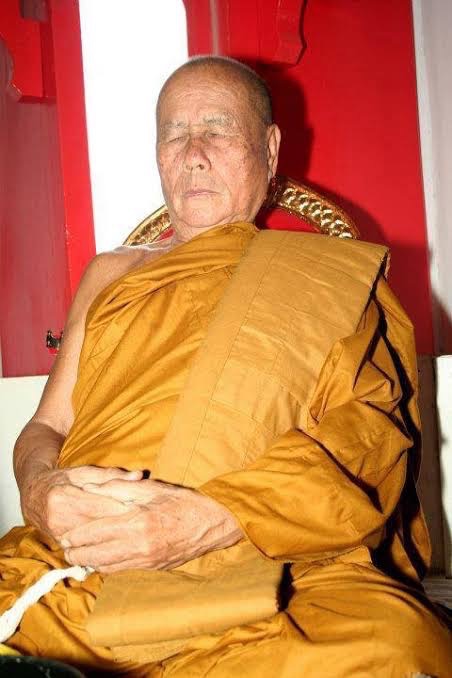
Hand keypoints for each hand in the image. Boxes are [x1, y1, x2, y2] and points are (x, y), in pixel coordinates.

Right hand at [22, 465, 142, 539]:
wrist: (34, 496)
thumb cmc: (62, 480)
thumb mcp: (84, 472)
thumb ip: (112, 475)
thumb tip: (139, 475)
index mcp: (63, 497)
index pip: (100, 506)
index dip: (123, 508)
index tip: (144, 508)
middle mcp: (58, 519)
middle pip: (98, 525)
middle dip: (122, 523)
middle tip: (145, 522)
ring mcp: (58, 535)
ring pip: (94, 539)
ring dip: (114, 536)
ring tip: (136, 532)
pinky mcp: (61, 545)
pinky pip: (87, 547)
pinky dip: (103, 543)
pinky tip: (120, 541)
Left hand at [61, 479, 242, 572]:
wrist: (215, 523)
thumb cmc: (184, 501)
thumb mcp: (152, 488)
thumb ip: (119, 488)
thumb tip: (92, 488)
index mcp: (138, 524)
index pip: (97, 533)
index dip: (77, 535)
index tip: (64, 535)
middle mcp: (140, 547)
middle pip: (97, 556)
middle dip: (78, 553)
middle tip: (66, 548)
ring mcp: (147, 562)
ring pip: (107, 568)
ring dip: (90, 563)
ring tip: (78, 555)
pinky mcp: (153, 569)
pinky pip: (122, 572)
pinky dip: (107, 567)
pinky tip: (101, 560)